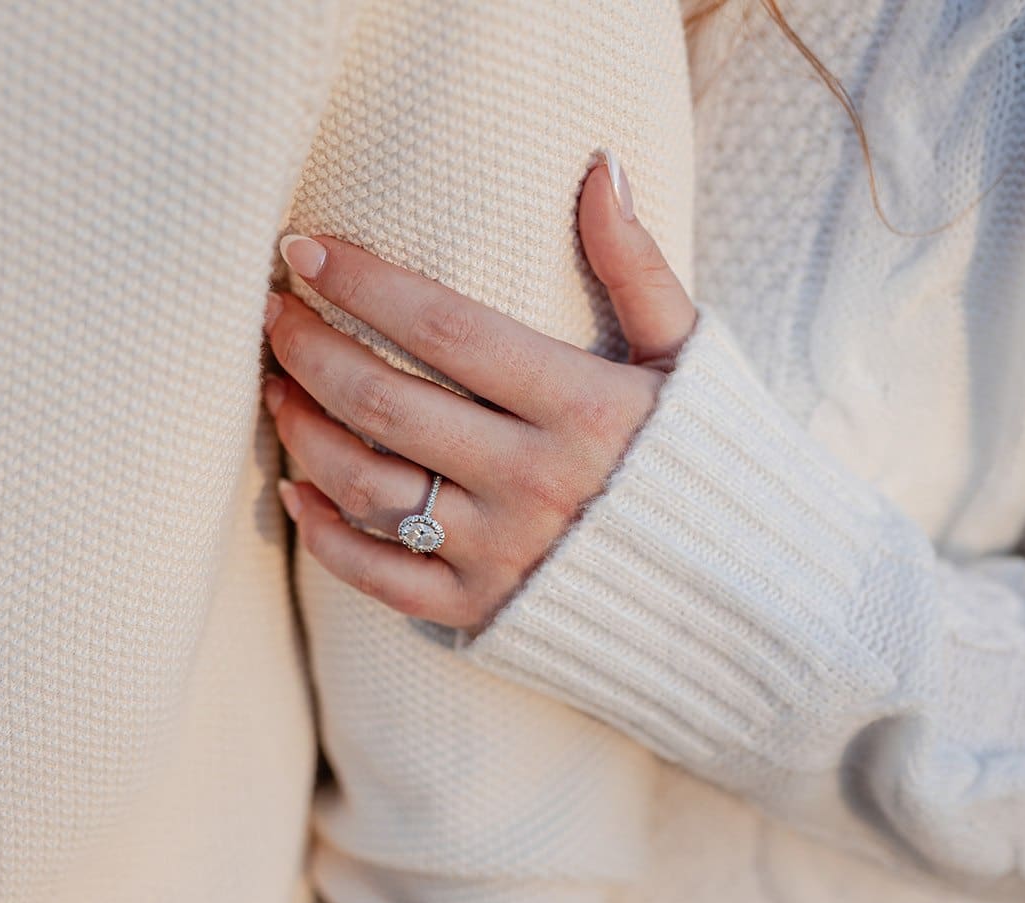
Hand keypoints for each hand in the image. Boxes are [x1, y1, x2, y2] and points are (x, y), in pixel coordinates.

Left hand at [263, 151, 695, 632]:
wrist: (752, 603)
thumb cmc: (711, 465)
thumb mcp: (689, 360)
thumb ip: (638, 269)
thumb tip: (600, 167)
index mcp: (584, 409)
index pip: (447, 330)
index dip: (364, 284)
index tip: (304, 249)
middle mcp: (534, 482)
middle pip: (387, 404)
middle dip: (311, 351)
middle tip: (272, 315)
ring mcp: (502, 553)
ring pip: (368, 486)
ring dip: (304, 432)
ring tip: (277, 389)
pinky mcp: (482, 612)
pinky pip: (378, 576)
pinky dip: (325, 535)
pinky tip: (295, 491)